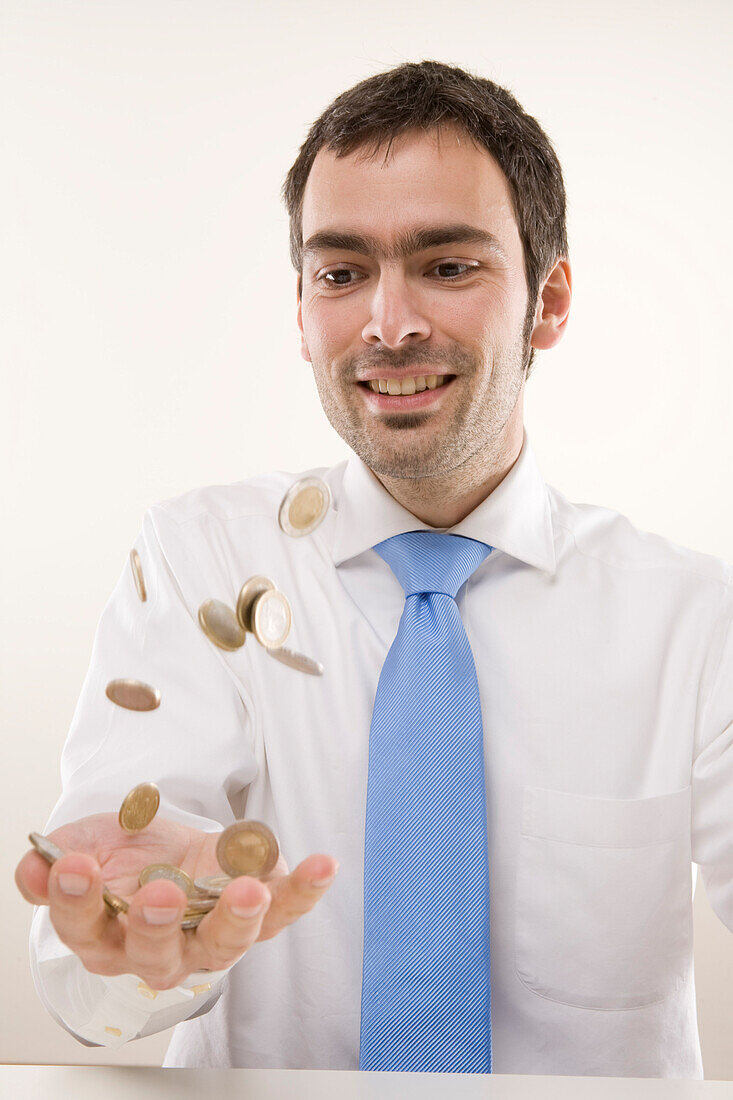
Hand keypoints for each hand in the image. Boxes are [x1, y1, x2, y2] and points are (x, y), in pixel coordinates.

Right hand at [15, 813, 338, 989]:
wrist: (171, 857)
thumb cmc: (125, 860)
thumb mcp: (87, 846)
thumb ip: (60, 858)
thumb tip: (35, 862)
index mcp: (105, 935)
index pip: (86, 926)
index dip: (77, 899)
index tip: (76, 866)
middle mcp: (158, 951)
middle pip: (155, 954)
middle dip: (155, 924)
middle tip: (159, 893)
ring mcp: (210, 940)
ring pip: (224, 945)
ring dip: (238, 919)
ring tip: (248, 890)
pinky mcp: (255, 918)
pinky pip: (283, 913)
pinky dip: (304, 891)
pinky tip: (320, 866)